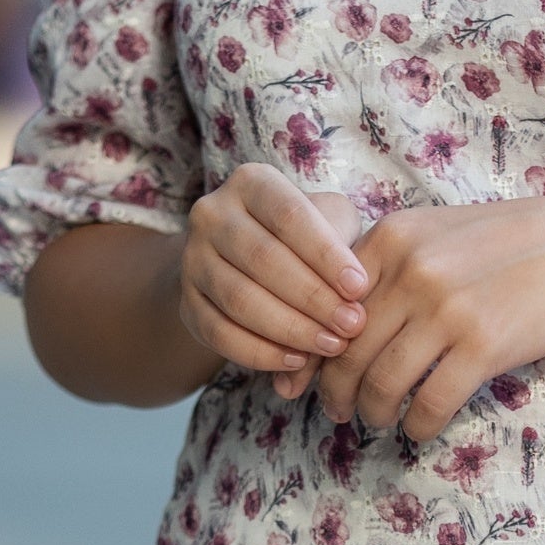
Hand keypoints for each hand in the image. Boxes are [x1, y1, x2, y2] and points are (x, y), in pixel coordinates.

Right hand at [178, 165, 370, 396]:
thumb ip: (344, 244)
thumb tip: (355, 294)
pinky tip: (295, 361)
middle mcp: (212, 214)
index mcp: (252, 183)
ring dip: (290, 329)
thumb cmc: (305, 238)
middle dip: (313, 297)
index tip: (359, 287)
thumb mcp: (330, 221)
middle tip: (351, 325)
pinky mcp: (186, 303)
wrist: (245, 261)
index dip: (325, 254)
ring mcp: (193, 259)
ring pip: (239, 299)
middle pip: (263, 259)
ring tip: (331, 345)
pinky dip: (260, 352)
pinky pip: (219, 333)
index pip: (289, 216)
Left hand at [308, 192, 544, 440]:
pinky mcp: (483, 346)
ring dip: (374, 412)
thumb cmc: (507, 242)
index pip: (328, 306)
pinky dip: (418, 425)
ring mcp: (447, 310)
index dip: (314, 350)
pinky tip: (420, 428)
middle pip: (349, 350)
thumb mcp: (436, 233)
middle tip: (340, 411)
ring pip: (383, 382)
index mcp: (392, 239)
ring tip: (378, 421)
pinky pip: (431, 402)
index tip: (313, 376)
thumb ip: (388, 265)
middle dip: (336, 391)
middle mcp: (412, 272)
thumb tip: (339, 321)